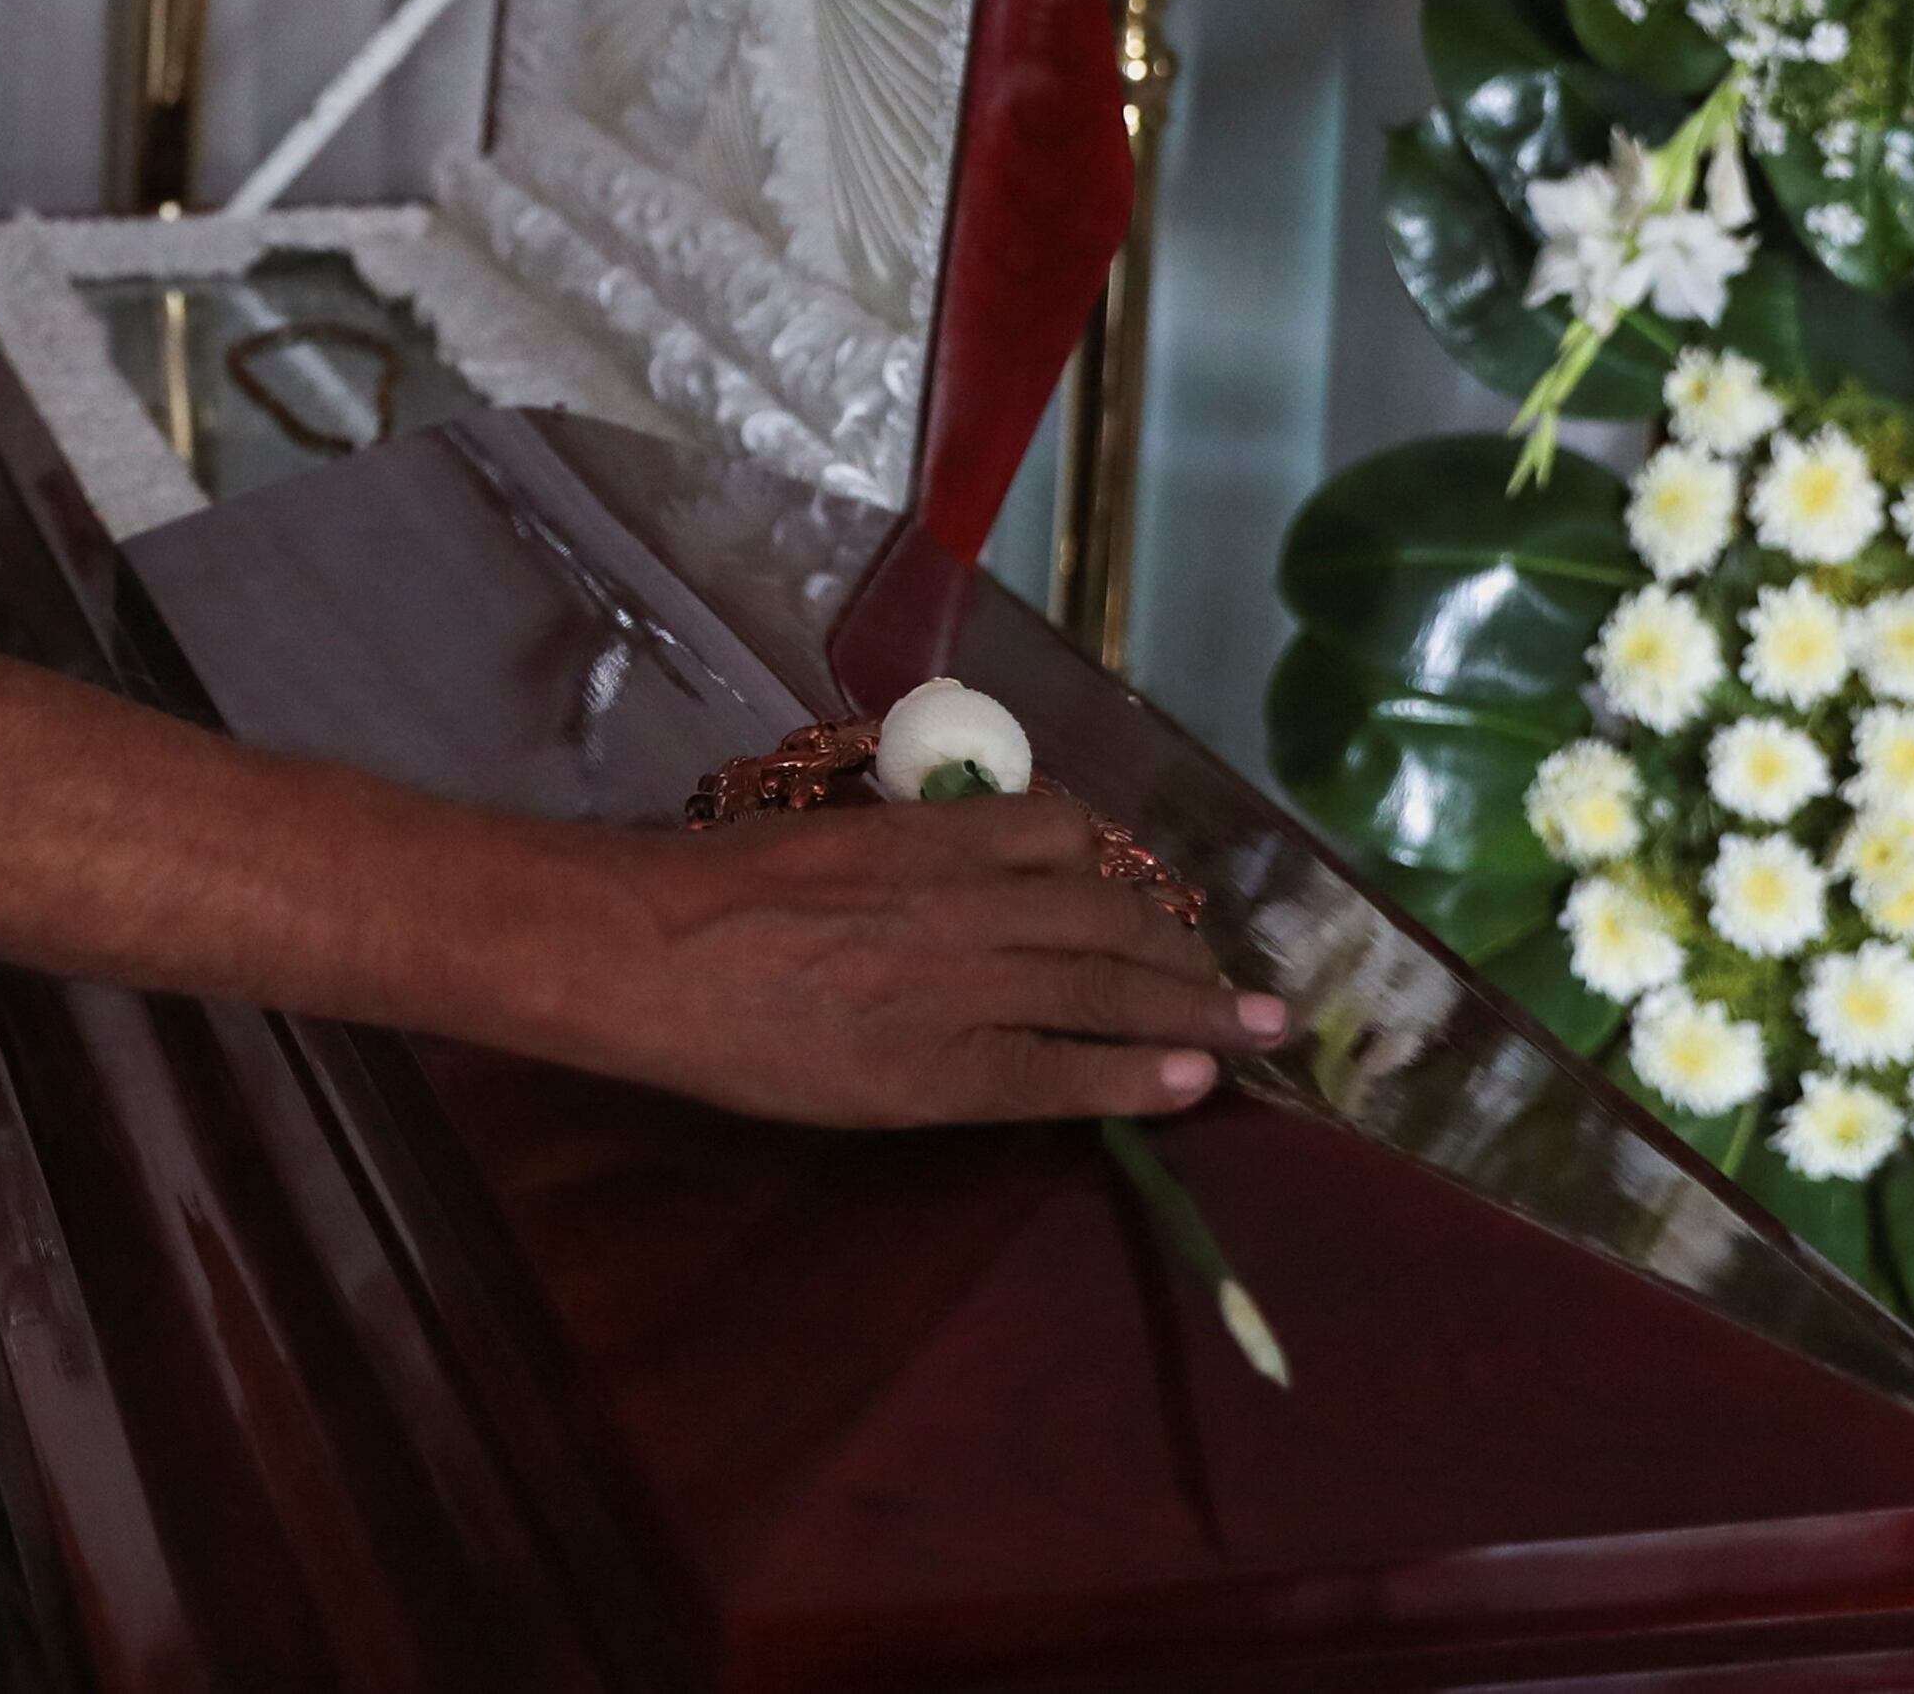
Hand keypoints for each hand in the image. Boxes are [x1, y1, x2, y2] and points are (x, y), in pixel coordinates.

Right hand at [565, 794, 1286, 1129]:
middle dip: (1187, 953)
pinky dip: (1134, 1076)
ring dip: (1197, 1012)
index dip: (1124, 874)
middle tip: (1244, 984)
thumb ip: (906, 840)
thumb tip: (958, 846)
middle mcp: (973, 903)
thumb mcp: (828, 829)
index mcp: (940, 837)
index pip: (1067, 836)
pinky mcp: (941, 1072)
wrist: (653, 952)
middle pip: (1111, 920)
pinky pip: (1061, 1074)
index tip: (1153, 899)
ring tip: (1260, 1033)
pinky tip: (1191, 1085)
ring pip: (1108, 991)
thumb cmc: (713, 884)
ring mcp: (965, 989)